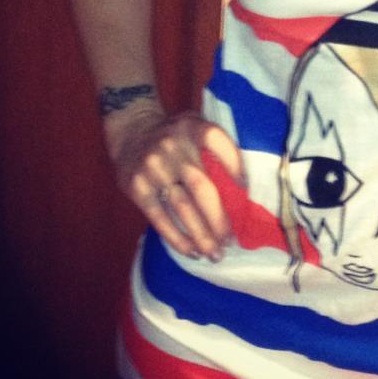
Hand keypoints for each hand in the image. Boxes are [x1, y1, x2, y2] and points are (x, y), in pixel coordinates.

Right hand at [106, 107, 245, 260]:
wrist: (131, 131)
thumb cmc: (176, 135)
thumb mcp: (196, 124)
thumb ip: (216, 147)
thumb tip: (244, 187)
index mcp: (191, 127)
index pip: (217, 142)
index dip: (234, 164)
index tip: (246, 189)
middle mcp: (172, 147)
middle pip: (201, 186)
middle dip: (218, 218)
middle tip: (231, 241)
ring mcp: (152, 168)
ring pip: (182, 207)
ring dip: (201, 235)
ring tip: (215, 254)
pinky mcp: (137, 187)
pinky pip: (159, 217)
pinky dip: (177, 238)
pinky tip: (192, 251)